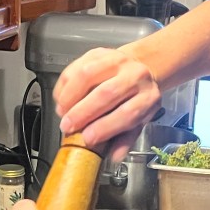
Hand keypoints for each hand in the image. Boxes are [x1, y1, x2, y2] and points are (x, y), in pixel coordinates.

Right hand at [54, 48, 163, 162]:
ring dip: (70, 96)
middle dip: (83, 112)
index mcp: (148, 97)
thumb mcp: (138, 121)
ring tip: (61, 112)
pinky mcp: (100, 52)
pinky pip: (77, 66)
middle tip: (67, 127)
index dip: (105, 128)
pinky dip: (65, 84)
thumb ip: (126, 139)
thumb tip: (113, 157)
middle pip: (106, 93)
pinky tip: (61, 99)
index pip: (127, 113)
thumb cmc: (136, 99)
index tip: (87, 139)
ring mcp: (117, 60)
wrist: (141, 67)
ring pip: (88, 75)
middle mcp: (136, 76)